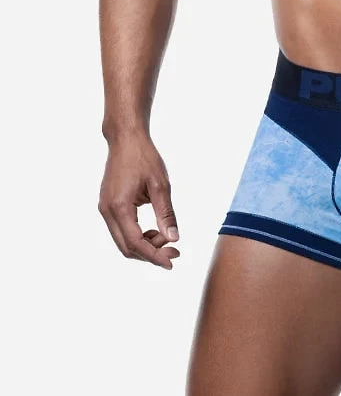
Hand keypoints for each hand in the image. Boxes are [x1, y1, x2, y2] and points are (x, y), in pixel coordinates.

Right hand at [98, 133, 179, 268]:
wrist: (126, 140)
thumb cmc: (144, 158)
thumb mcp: (161, 186)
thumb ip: (166, 214)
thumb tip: (173, 239)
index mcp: (119, 207)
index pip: (136, 242)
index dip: (154, 256)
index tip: (172, 262)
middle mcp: (107, 211)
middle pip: (126, 247)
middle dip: (151, 254)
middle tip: (175, 252)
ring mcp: (105, 209)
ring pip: (122, 240)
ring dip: (144, 246)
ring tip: (167, 241)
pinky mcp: (108, 205)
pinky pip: (121, 230)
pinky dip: (138, 235)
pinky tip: (155, 232)